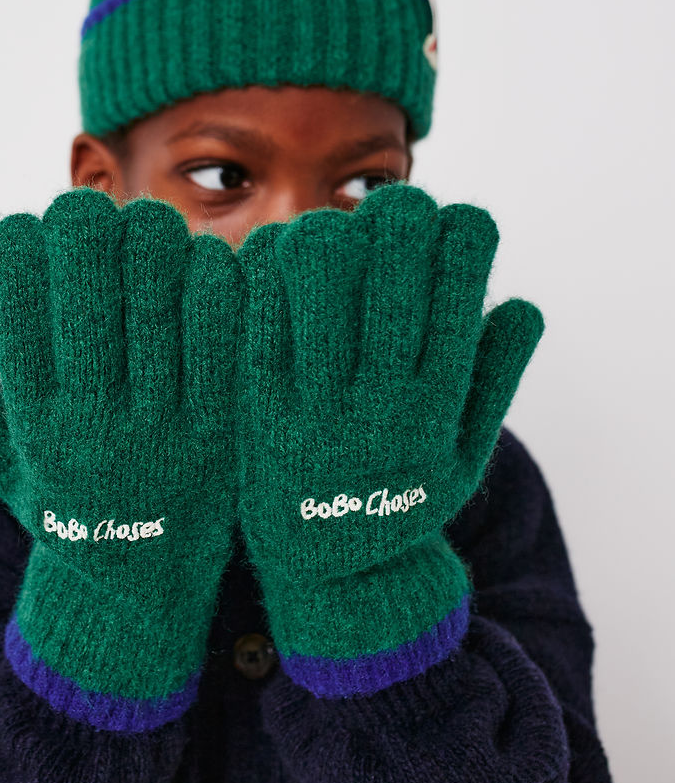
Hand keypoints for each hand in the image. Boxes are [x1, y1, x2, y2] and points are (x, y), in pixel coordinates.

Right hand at [0, 188, 241, 728]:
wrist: (142, 604)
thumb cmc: (68, 521)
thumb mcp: (5, 477)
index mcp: (33, 430)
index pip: (15, 317)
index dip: (19, 256)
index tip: (27, 224)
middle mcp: (90, 429)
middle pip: (87, 298)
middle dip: (84, 234)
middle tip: (89, 206)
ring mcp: (158, 433)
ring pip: (157, 306)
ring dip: (150, 246)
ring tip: (148, 222)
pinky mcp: (219, 438)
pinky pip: (219, 342)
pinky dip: (212, 288)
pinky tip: (204, 257)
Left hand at [237, 182, 543, 694]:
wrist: (330, 580)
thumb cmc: (404, 503)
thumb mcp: (465, 457)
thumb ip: (495, 380)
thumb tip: (522, 304)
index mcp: (436, 411)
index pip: (459, 302)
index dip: (461, 243)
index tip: (455, 218)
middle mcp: (380, 406)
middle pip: (392, 282)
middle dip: (400, 224)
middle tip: (396, 202)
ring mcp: (317, 407)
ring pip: (321, 287)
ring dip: (332, 237)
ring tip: (332, 228)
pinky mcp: (260, 410)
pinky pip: (261, 319)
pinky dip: (268, 272)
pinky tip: (277, 247)